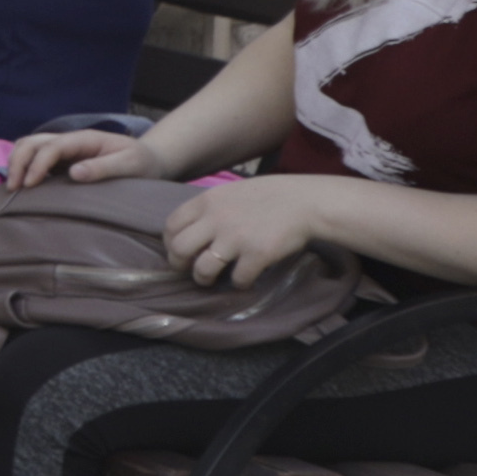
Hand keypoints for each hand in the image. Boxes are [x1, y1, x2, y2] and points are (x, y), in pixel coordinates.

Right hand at [8, 123, 162, 193]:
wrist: (149, 160)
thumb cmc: (142, 163)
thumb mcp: (130, 165)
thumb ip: (104, 168)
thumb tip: (74, 173)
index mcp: (84, 139)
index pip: (51, 146)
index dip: (37, 164)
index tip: (30, 185)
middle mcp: (69, 141)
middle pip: (32, 142)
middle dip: (18, 162)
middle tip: (14, 188)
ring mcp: (64, 150)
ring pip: (28, 147)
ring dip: (16, 163)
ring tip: (14, 187)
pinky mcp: (62, 160)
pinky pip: (34, 158)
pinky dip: (23, 168)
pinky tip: (24, 186)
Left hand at [165, 168, 347, 279]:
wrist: (306, 202)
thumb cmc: (270, 196)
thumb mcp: (231, 192)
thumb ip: (210, 208)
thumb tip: (191, 229)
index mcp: (207, 201)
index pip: (171, 225)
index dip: (170, 242)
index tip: (177, 251)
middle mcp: (216, 219)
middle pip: (179, 249)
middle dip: (179, 264)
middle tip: (188, 269)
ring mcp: (236, 238)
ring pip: (203, 269)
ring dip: (203, 278)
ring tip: (209, 280)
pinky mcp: (257, 255)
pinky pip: (238, 279)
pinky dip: (239, 283)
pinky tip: (244, 280)